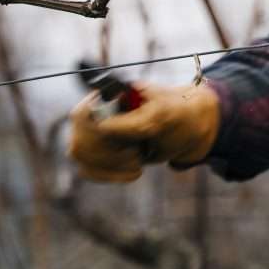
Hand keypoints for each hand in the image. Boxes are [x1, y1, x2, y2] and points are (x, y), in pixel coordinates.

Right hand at [68, 82, 219, 182]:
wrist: (189, 129)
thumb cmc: (177, 115)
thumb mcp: (161, 116)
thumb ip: (133, 122)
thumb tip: (101, 126)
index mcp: (110, 94)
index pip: (81, 117)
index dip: (99, 135)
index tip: (130, 143)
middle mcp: (95, 111)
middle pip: (79, 144)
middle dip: (111, 155)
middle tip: (139, 152)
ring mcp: (93, 132)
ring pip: (81, 159)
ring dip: (113, 165)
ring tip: (139, 157)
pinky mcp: (97, 152)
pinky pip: (88, 171)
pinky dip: (112, 175)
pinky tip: (134, 169)